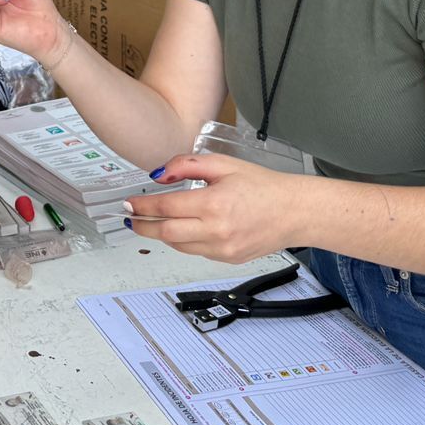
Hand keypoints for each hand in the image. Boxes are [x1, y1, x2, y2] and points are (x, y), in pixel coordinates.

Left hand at [120, 154, 302, 264]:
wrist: (295, 212)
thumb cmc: (264, 186)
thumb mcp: (223, 164)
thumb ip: (186, 165)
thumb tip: (159, 175)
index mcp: (214, 204)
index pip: (166, 207)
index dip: (142, 205)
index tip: (130, 203)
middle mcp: (217, 231)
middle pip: (166, 233)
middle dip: (143, 226)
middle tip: (130, 218)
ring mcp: (223, 249)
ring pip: (178, 246)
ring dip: (162, 234)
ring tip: (151, 222)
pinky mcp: (228, 259)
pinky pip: (196, 252)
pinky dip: (183, 241)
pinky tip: (181, 229)